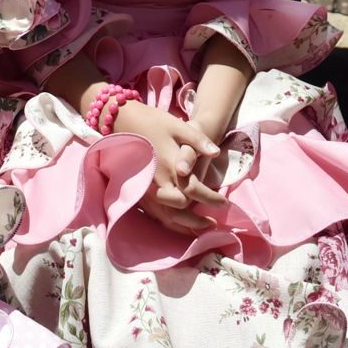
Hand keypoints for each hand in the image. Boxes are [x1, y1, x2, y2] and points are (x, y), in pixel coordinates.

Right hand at [112, 101, 224, 235]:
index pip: (194, 191)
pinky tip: (179, 222)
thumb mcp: (178, 126)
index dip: (212, 198)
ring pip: (166, 215)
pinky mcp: (139, 189)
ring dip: (184, 225)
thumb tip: (216, 153)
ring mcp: (146, 187)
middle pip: (180, 209)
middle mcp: (157, 181)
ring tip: (200, 227)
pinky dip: (169, 221)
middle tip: (213, 220)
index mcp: (170, 166)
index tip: (224, 202)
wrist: (123, 120)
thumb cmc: (153, 122)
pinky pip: (154, 212)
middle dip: (198, 218)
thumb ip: (198, 141)